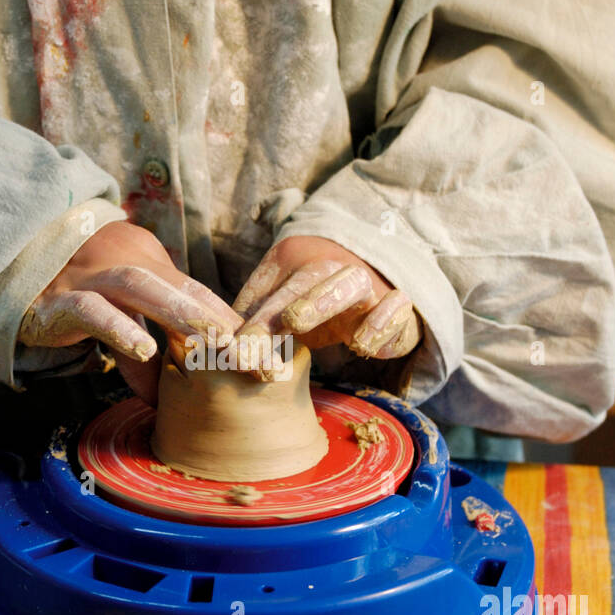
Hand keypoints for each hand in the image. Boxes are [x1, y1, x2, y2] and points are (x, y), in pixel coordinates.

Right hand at [19, 221, 241, 402]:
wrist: (8, 274)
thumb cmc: (74, 297)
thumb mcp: (120, 317)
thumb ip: (149, 343)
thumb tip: (172, 387)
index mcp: (143, 261)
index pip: (193, 289)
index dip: (226, 318)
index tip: (260, 349)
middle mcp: (119, 262)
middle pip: (175, 284)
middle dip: (214, 316)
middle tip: (247, 350)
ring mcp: (87, 278)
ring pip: (138, 286)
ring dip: (178, 313)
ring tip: (211, 342)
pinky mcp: (57, 301)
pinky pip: (92, 311)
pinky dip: (120, 330)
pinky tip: (145, 350)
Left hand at [233, 235, 419, 358]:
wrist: (371, 294)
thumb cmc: (310, 304)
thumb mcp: (277, 310)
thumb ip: (252, 325)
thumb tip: (219, 351)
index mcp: (293, 261)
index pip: (269, 290)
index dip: (254, 322)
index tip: (237, 353)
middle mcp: (329, 265)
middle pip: (308, 280)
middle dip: (283, 311)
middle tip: (270, 336)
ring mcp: (365, 283)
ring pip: (350, 282)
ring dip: (326, 301)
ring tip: (304, 325)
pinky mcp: (396, 304)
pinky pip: (395, 306)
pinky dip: (381, 323)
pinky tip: (361, 346)